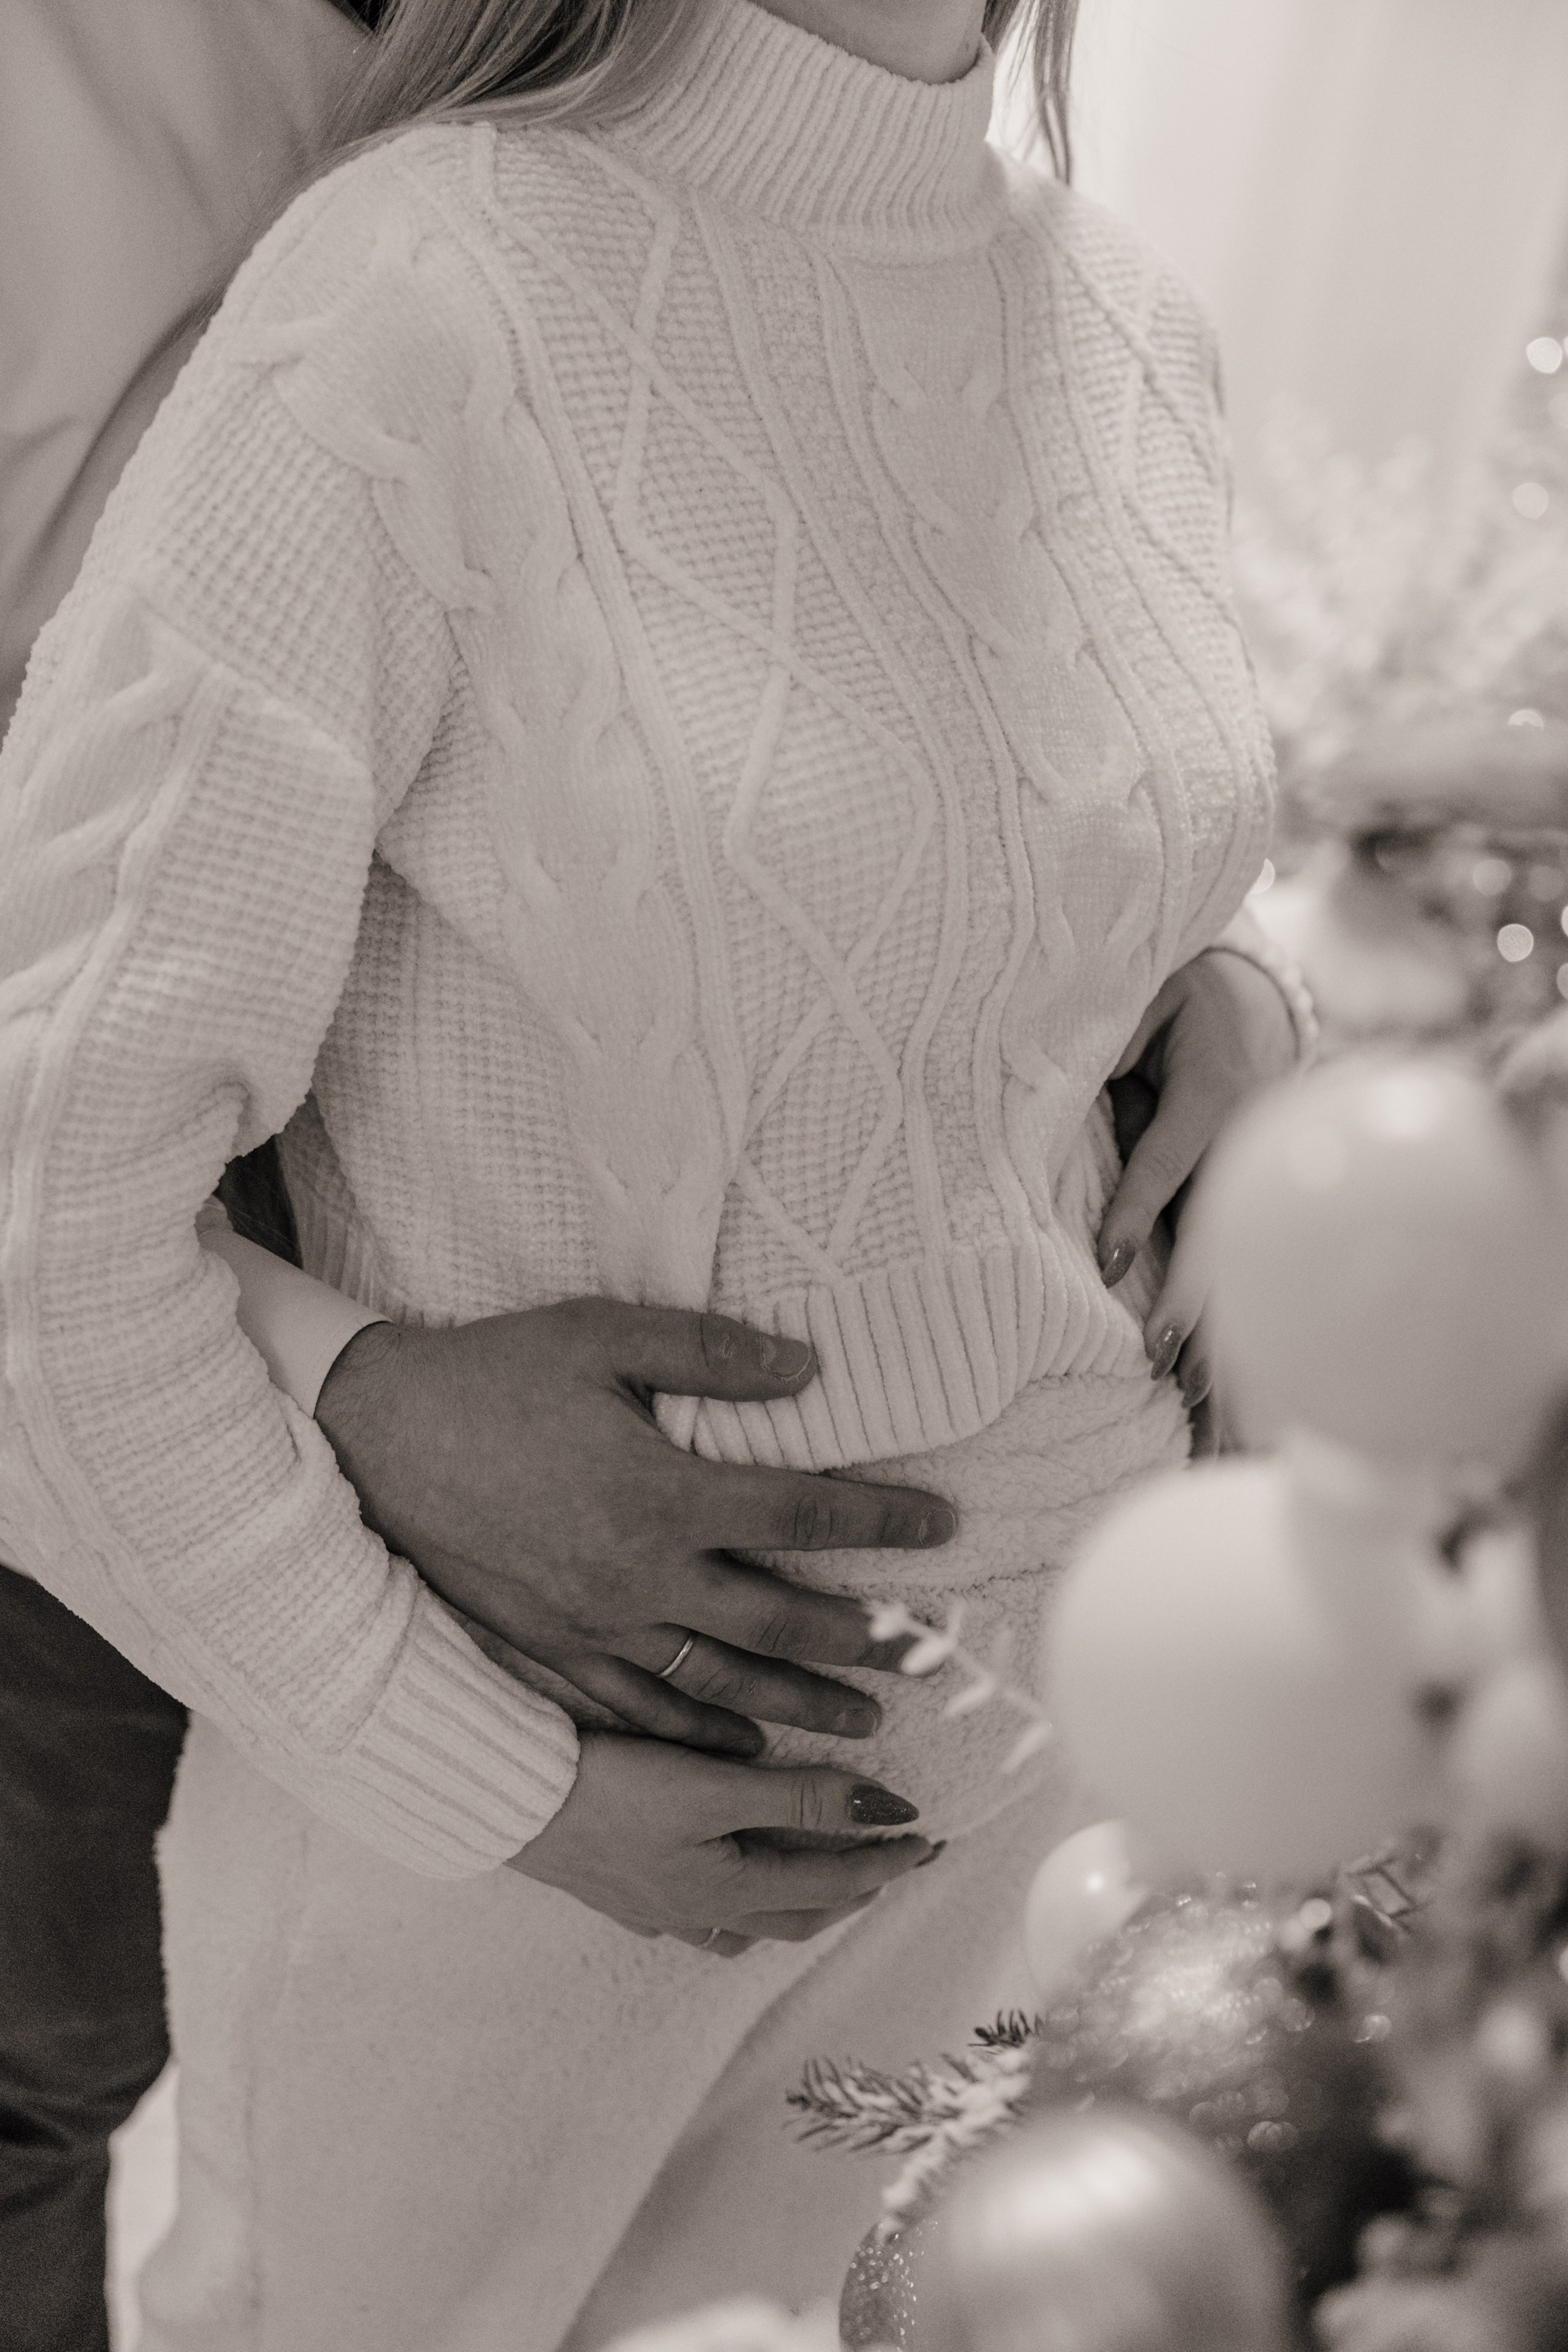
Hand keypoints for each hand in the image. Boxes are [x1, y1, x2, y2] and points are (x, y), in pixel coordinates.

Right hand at [316, 1298, 955, 1756]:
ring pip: (719, 1686)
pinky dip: (700, 1740)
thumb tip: (806, 1368)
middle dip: (858, 1643)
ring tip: (859, 1725)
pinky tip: (740, 1753)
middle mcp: (640, 1576)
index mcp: (663, 1495)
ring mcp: (594, 1627)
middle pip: (776, 1624)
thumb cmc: (493, 1376)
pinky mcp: (550, 1652)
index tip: (940, 1528)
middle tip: (918, 1656)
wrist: (372, 1439)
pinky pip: (640, 1714)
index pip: (802, 1516)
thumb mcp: (602, 1335)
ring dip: (796, 1708)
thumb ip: (710, 1354)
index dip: (880, 1523)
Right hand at [507, 1731, 935, 1956]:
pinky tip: (722, 1891)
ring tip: (822, 1882)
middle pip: (796, 1915)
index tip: (931, 1838)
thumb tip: (883, 1806)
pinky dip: (729, 1909)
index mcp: (726, 1885)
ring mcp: (655, 1908)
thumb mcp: (710, 1784)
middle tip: (894, 1863)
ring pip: (744, 1925)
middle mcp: (696, 1910)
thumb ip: (797, 1795)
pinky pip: (695, 1918)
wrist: (505, 1800)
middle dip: (852, 1890)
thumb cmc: (607, 1787)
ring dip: (793, 1907)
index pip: (832, 1880)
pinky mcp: (619, 1893)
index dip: (887, 1860)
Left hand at [1097, 951, 1297, 1412]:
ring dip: (1224, 1336)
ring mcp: (1263, 1176)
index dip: (1136, 1210)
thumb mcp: (1137, 1000)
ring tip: (1202, 1406)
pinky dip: (1242, 1329)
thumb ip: (1105, 1049)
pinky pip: (1247, 1268)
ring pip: (1243, 1264)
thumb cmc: (1174, 996)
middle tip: (1162, 1364)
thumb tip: (1054, 1104)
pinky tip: (1229, 1392)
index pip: (1169, 1161)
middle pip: (1221, 1231)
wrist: (1256, 993)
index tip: (1108, 1264)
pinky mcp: (1260, 1202)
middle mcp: (1250, 1140)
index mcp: (1215, 1088)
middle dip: (1196, 1302)